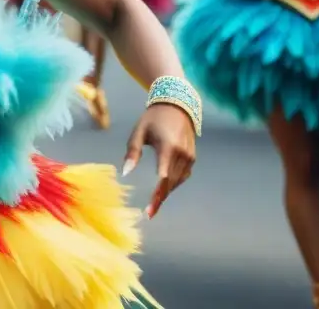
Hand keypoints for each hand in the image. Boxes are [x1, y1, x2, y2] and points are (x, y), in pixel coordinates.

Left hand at [122, 103, 195, 218]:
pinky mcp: (192, 158)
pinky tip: (164, 190)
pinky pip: (183, 176)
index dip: (157, 195)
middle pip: (171, 183)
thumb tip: (126, 172)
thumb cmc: (152, 119)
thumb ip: (132, 152)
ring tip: (154, 204)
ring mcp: (190, 156)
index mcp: (168, 146)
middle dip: (160, 198)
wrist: (176, 106)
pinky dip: (173, 184)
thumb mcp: (138, 132)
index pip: (163, 177)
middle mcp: (182, 154)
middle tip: (149, 213)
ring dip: (167, 192)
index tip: (150, 209)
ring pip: (178, 181)